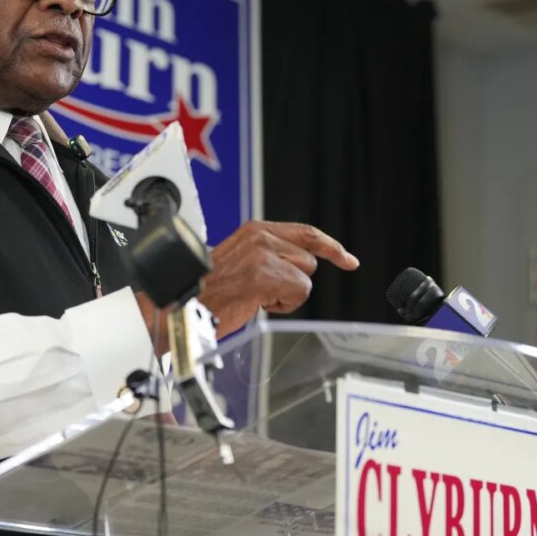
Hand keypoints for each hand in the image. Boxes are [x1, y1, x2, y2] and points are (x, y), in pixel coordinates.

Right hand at [199, 221, 357, 338]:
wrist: (187, 302)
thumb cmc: (212, 288)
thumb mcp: (242, 259)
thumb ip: (270, 254)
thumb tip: (301, 262)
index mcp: (255, 229)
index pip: (305, 233)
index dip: (331, 247)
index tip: (349, 260)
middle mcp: (261, 236)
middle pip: (308, 261)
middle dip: (293, 281)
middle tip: (263, 290)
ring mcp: (263, 254)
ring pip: (304, 279)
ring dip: (286, 294)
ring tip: (256, 296)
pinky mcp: (265, 274)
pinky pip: (297, 294)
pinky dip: (282, 305)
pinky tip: (256, 303)